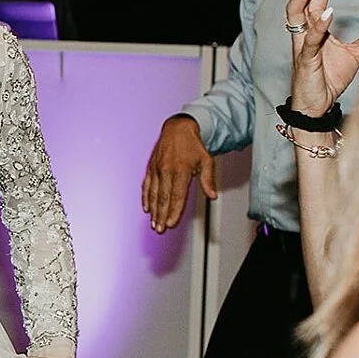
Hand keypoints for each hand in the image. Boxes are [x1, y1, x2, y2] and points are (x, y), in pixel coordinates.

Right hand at [142, 115, 216, 232]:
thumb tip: (212, 195)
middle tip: (160, 229)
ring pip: (154, 194)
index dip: (174, 212)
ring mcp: (157, 169)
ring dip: (153, 210)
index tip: (171, 224)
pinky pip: (146, 185)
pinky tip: (146, 208)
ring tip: (154, 223)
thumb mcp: (206, 160)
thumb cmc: (193, 145)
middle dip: (161, 215)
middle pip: (163, 198)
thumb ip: (208, 179)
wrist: (177, 128)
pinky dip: (146, 197)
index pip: (177, 196)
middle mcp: (167, 170)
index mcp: (181, 170)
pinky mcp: (150, 167)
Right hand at [285, 0, 358, 116]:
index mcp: (314, 22)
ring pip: (296, 9)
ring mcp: (301, 42)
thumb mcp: (357, 53)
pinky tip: (328, 12)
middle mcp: (303, 27)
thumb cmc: (329, 78)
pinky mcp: (304, 59)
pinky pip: (308, 39)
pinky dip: (318, 25)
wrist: (317, 107)